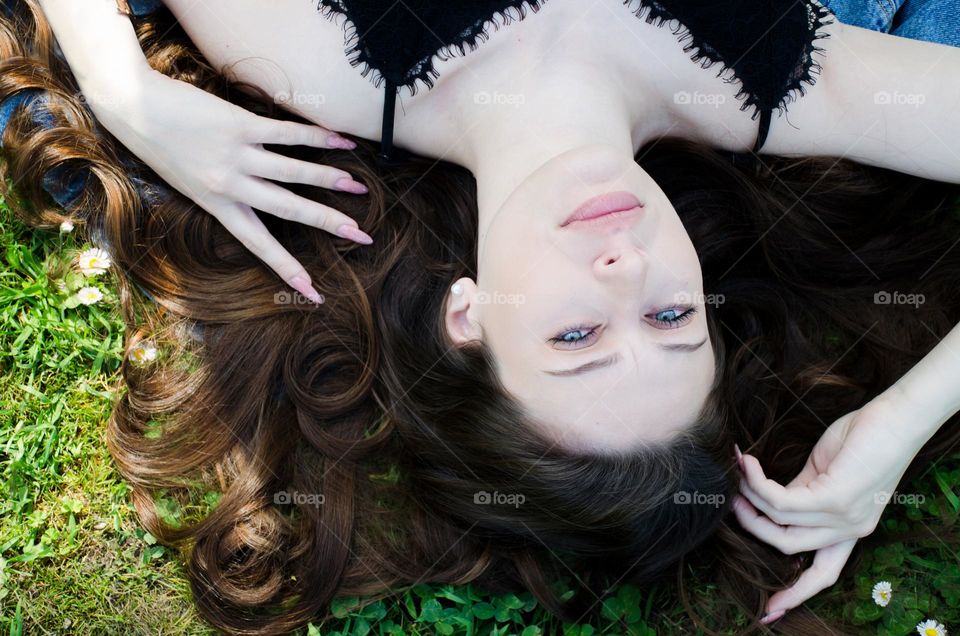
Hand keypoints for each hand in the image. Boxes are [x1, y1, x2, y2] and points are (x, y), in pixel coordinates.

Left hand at [90, 68, 371, 302]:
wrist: (132, 108)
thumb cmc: (161, 147)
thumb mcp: (190, 183)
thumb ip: (227, 193)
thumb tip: (265, 198)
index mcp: (218, 206)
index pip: (261, 245)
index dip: (289, 269)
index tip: (314, 293)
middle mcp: (230, 186)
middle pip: (289, 210)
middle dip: (329, 224)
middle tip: (362, 236)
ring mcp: (237, 155)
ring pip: (294, 172)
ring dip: (331, 179)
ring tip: (359, 187)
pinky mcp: (240, 125)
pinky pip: (287, 134)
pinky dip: (318, 137)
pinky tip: (343, 141)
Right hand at [730, 392, 926, 622]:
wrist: (896, 417)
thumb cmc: (864, 437)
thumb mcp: (825, 474)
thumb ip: (801, 492)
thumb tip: (766, 498)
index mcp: (850, 530)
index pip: (823, 573)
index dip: (794, 593)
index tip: (769, 610)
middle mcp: (850, 531)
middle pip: (787, 547)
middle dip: (751, 525)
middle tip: (731, 498)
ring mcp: (844, 518)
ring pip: (780, 525)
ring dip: (749, 500)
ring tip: (736, 473)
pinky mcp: (835, 499)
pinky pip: (781, 501)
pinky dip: (758, 483)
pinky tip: (747, 463)